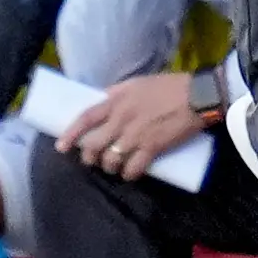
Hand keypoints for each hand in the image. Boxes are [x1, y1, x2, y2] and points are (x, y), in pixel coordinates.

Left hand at [57, 72, 204, 181]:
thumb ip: (117, 93)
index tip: (61, 146)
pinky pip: (133, 169)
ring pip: (111, 159)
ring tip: (113, 168)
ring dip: (109, 168)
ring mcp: (136, 134)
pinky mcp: (153, 148)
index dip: (71, 133)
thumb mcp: (136, 83)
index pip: (85, 117)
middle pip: (94, 144)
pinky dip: (129, 174)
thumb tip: (103, 100)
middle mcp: (121, 118)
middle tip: (91, 162)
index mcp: (115, 99)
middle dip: (89, 157)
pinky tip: (130, 174)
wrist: (195, 96)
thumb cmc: (167, 86)